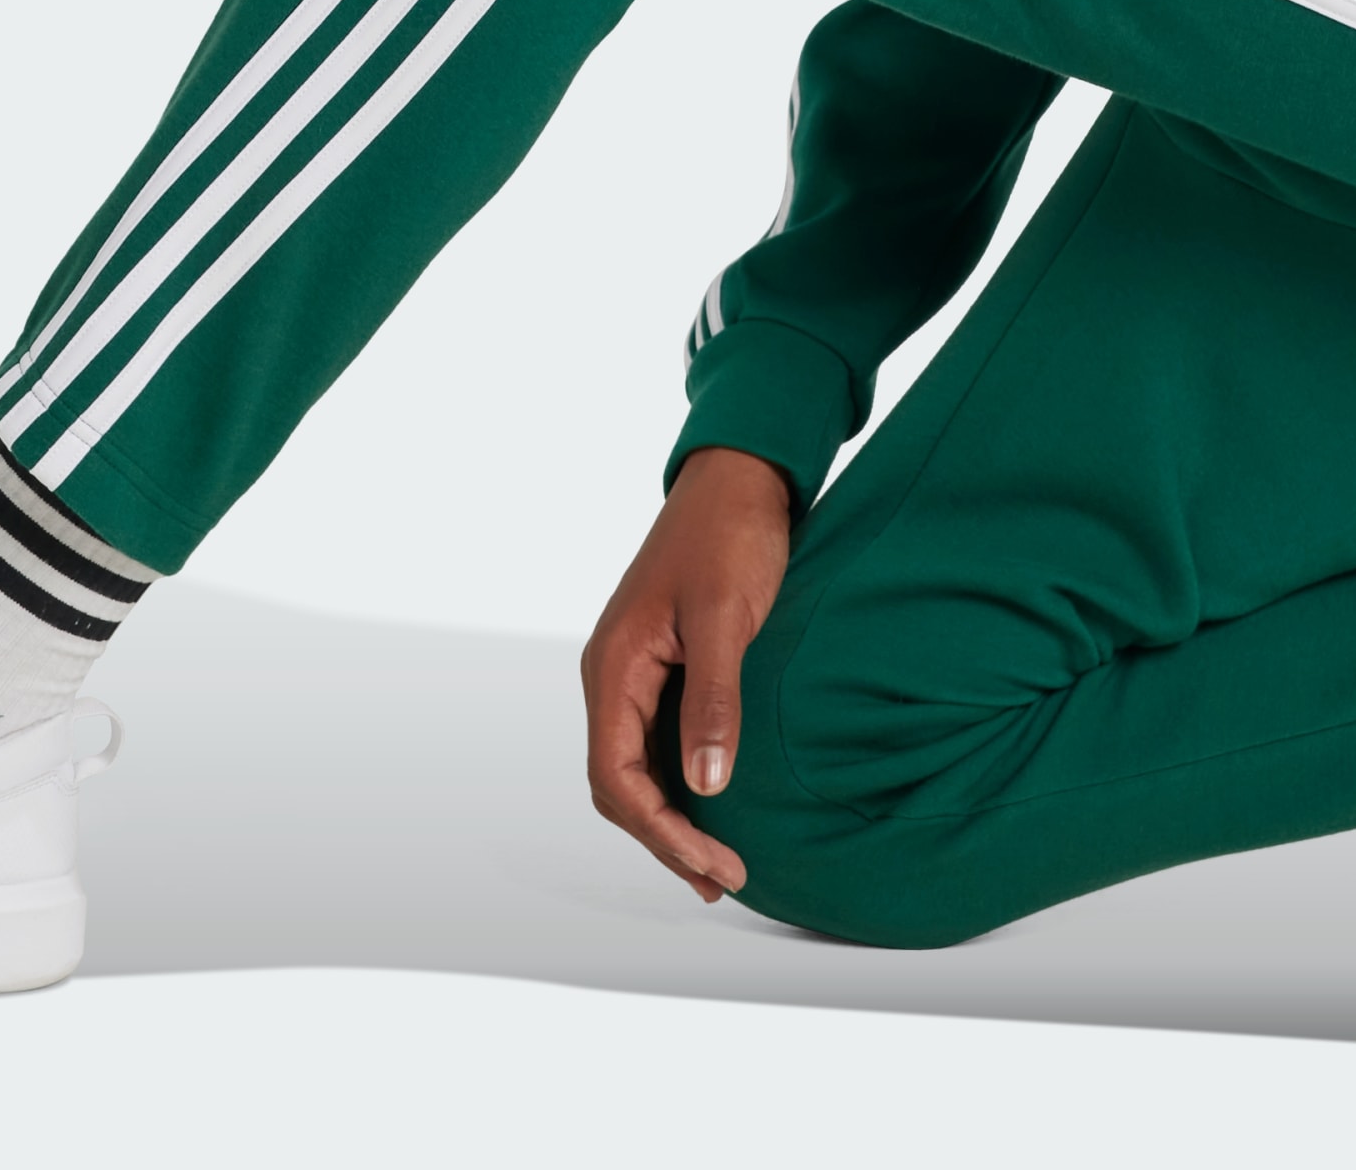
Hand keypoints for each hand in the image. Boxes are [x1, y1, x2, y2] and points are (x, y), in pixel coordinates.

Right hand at [581, 447, 792, 901]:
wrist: (741, 477)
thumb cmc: (731, 535)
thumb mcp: (728, 618)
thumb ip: (714, 700)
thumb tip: (705, 787)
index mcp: (614, 666)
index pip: (615, 777)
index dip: (661, 831)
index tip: (713, 864)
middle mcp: (615, 675)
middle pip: (621, 783)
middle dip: (667, 837)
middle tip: (725, 877)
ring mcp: (639, 671)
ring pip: (640, 766)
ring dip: (675, 816)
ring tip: (722, 862)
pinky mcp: (668, 665)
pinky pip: (662, 739)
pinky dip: (686, 780)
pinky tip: (722, 802)